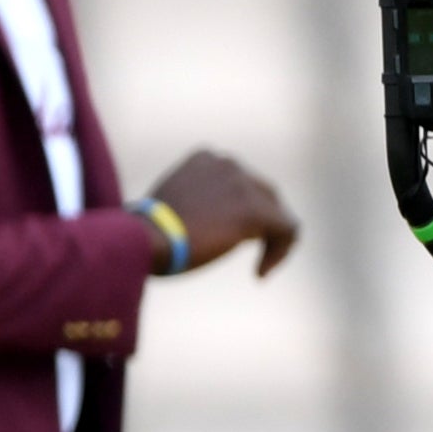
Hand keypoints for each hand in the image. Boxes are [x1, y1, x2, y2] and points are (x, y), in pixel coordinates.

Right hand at [145, 149, 300, 278]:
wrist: (144, 238)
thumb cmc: (147, 233)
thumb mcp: (173, 207)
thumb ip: (197, 204)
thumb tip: (208, 221)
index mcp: (206, 159)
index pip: (241, 184)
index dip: (242, 212)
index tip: (230, 238)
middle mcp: (227, 164)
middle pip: (265, 195)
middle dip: (264, 226)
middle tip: (256, 252)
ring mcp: (242, 184)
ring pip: (278, 214)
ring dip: (273, 242)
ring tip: (260, 267)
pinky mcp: (255, 210)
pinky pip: (287, 229)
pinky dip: (280, 252)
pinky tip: (260, 272)